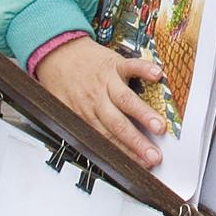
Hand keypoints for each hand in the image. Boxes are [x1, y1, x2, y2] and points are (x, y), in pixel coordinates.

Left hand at [34, 36, 166, 168]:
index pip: (106, 139)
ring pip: (125, 100)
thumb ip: (78, 126)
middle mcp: (96, 99)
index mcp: (84, 113)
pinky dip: (144, 69)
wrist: (55, 49)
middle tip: (153, 155)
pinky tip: (157, 75)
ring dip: (143, 114)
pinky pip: (131, 66)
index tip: (140, 165)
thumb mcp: (62, 108)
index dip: (124, 153)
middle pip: (117, 124)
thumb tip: (93, 149)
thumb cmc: (61, 80)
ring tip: (159, 127)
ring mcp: (106, 80)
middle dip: (137, 142)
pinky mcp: (114, 63)